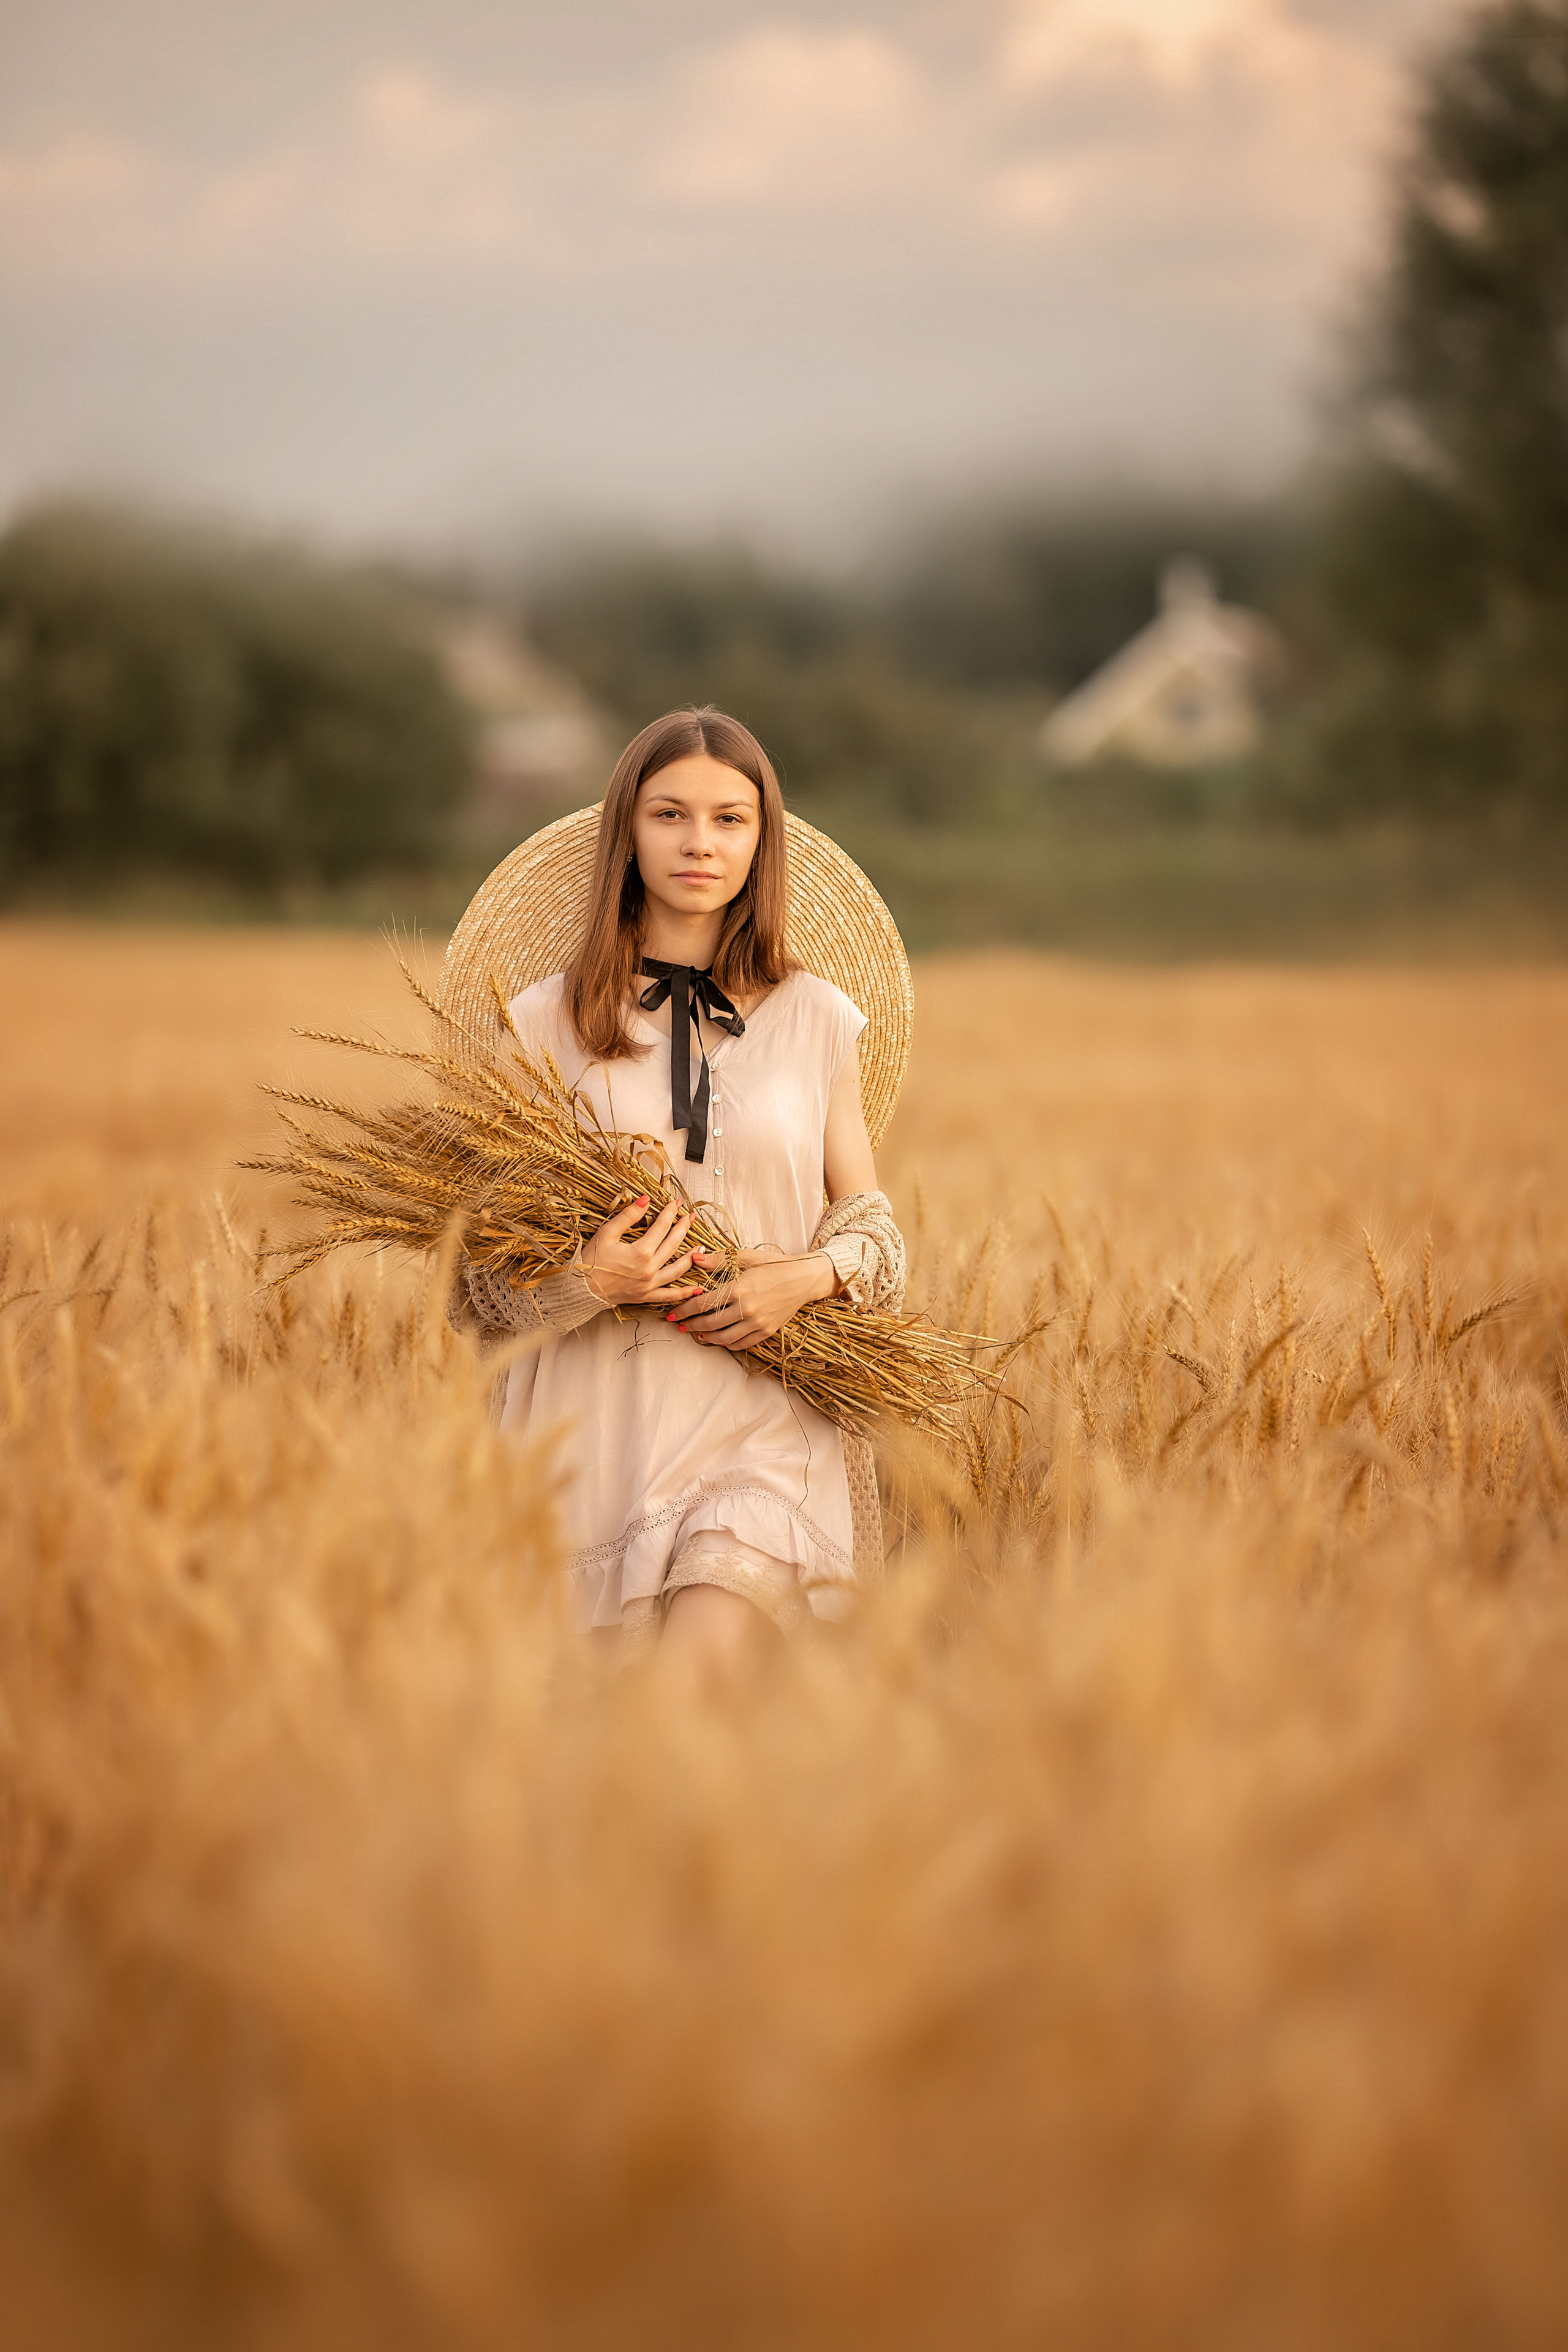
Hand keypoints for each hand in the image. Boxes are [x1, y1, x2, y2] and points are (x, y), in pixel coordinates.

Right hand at [581, 1195, 704, 1308]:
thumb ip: (628, 1216)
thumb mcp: (607, 1233)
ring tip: (701, 1247)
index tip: (676, 1203)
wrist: (581, 1288)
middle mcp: (649, 1269)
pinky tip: (697, 1289)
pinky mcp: (646, 1296)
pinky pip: (670, 1295)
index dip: (670, 1213)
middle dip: (683, 1228)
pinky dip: (684, 1293)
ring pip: (678, 1270)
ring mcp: (649, 1285)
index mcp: (640, 1252)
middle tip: (691, 1217)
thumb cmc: (591, 1260)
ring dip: (691, 1257)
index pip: (661, 1227)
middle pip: (673, 1245)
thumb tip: (645, 1199)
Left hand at [671, 1250, 836, 1349]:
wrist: (803, 1278)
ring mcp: (757, 1323)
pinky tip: (718, 1339)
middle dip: (690, 1325)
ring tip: (696, 1333)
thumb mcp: (745, 1257)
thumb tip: (694, 1258)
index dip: (684, 1310)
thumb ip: (718, 1260)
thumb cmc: (773, 1265)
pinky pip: (741, 1343)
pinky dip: (726, 1344)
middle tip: (679, 1326)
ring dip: (706, 1337)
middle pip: (710, 1323)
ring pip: (723, 1337)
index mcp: (738, 1289)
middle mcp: (746, 1309)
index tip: (672, 1314)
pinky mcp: (766, 1331)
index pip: (702, 1303)